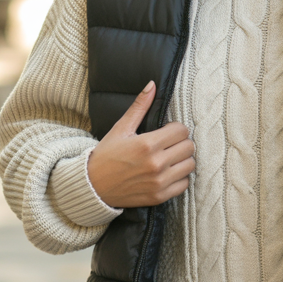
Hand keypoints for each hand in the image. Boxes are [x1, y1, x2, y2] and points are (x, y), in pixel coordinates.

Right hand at [86, 81, 194, 207]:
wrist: (93, 186)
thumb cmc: (106, 155)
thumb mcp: (121, 128)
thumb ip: (139, 107)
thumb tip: (152, 85)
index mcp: (147, 144)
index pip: (182, 131)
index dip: (176, 128)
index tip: (166, 131)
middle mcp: (156, 164)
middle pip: (189, 147)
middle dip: (181, 142)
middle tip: (169, 144)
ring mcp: (159, 182)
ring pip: (190, 165)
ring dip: (182, 159)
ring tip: (169, 157)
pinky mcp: (159, 196)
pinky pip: (184, 184)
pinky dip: (179, 177)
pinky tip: (167, 172)